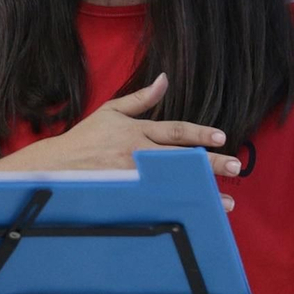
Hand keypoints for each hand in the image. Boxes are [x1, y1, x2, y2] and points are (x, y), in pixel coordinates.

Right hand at [51, 73, 242, 209]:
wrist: (58, 166)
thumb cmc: (85, 138)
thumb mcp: (111, 111)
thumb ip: (141, 98)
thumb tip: (164, 79)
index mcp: (136, 131)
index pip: (174, 131)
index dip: (199, 134)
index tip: (221, 138)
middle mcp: (138, 154)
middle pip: (181, 159)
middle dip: (210, 164)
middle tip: (235, 167)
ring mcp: (134, 177)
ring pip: (175, 184)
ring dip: (201, 192)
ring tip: (227, 202)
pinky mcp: (128, 195)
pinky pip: (159, 201)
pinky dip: (179, 206)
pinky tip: (197, 214)